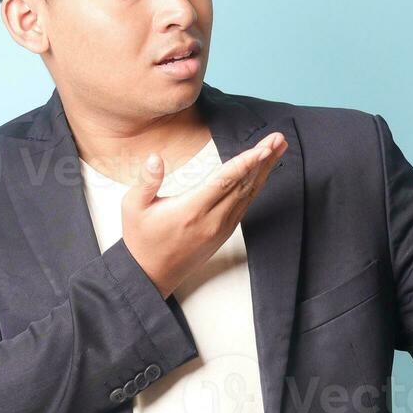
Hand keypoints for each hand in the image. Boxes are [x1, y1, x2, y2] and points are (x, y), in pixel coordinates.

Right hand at [121, 132, 287, 298]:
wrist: (150, 274)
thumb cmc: (141, 238)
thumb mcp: (133, 207)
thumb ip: (146, 181)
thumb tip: (155, 158)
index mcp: (191, 210)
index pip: (225, 181)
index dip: (246, 163)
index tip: (263, 148)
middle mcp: (211, 220)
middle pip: (244, 185)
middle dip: (263, 160)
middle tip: (278, 139)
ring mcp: (221, 228)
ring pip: (248, 194)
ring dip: (264, 171)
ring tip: (277, 149)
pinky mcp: (224, 233)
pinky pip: (244, 205)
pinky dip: (255, 186)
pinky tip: (262, 173)